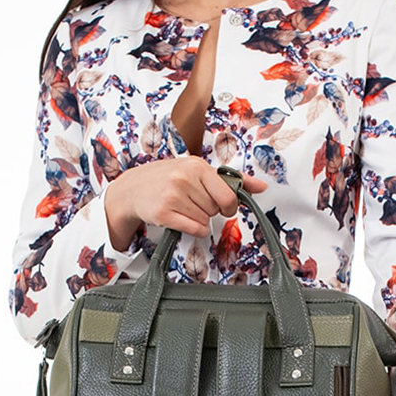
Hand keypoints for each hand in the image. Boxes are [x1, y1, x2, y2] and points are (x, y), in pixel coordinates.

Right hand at [105, 156, 268, 247]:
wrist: (133, 188)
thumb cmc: (168, 178)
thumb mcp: (198, 171)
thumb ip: (232, 180)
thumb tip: (262, 187)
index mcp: (197, 166)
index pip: (228, 195)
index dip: (227, 205)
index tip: (219, 204)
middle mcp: (185, 178)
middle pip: (216, 210)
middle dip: (208, 210)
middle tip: (192, 201)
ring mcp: (173, 196)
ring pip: (205, 221)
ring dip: (197, 220)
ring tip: (182, 208)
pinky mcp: (163, 213)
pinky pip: (194, 229)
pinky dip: (192, 229)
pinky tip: (181, 219)